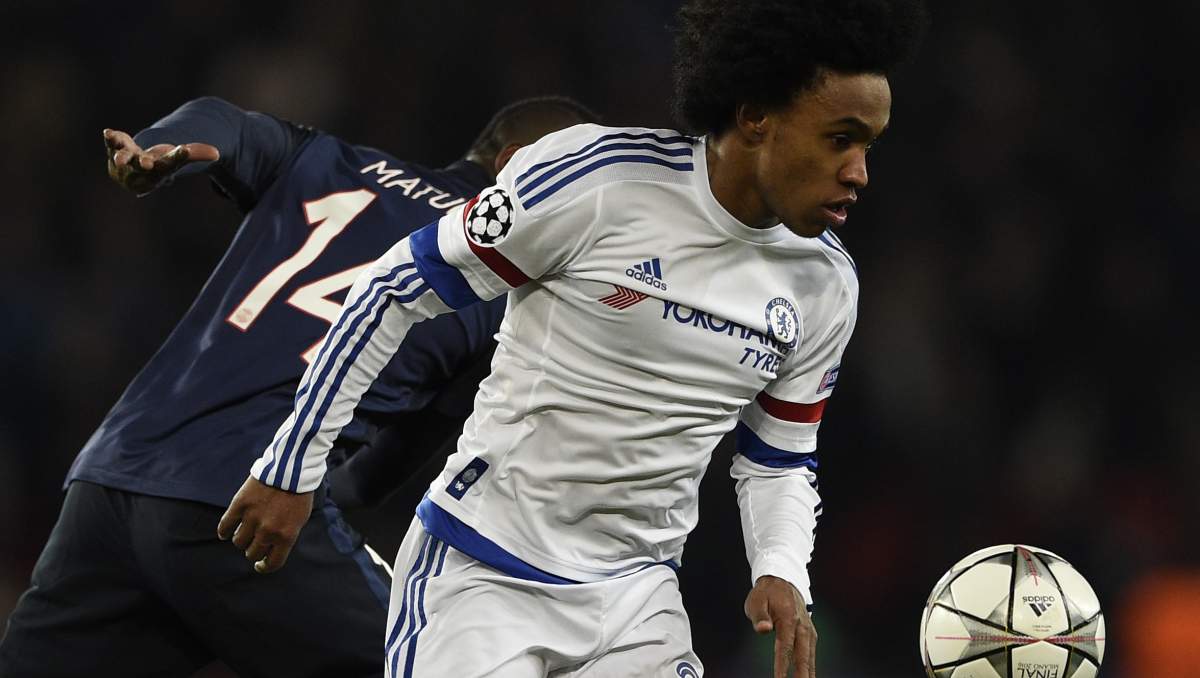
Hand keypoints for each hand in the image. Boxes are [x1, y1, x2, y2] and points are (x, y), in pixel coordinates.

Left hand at [102, 128, 218, 194]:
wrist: (134, 171)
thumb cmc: (160, 164)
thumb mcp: (178, 158)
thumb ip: (196, 154)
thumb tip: (217, 153)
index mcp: (161, 170)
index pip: (171, 162)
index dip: (178, 155)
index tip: (185, 149)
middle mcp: (142, 168)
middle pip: (144, 166)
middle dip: (145, 163)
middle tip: (147, 164)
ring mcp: (127, 161)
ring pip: (125, 158)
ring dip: (122, 156)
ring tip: (119, 158)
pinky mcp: (114, 150)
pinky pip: (113, 145)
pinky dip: (112, 139)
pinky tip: (109, 133)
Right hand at [217, 476, 313, 573]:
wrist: (291, 469)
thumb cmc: (298, 494)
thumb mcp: (299, 519)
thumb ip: (285, 537)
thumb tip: (270, 551)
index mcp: (286, 536)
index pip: (272, 563)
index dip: (264, 567)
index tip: (259, 565)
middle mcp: (268, 531)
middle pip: (252, 553)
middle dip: (253, 550)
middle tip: (254, 543)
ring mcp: (252, 518)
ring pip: (238, 541)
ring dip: (241, 540)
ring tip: (244, 533)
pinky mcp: (240, 505)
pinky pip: (226, 526)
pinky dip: (224, 531)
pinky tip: (225, 532)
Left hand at [745, 575, 816, 677]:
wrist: (782, 580)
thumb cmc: (767, 593)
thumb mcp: (757, 601)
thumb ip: (760, 617)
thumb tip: (763, 630)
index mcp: (789, 619)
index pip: (785, 648)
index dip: (782, 667)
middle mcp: (802, 627)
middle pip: (803, 657)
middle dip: (801, 676)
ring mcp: (808, 631)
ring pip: (810, 658)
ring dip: (808, 674)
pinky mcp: (810, 634)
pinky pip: (811, 654)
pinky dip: (810, 668)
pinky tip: (808, 677)